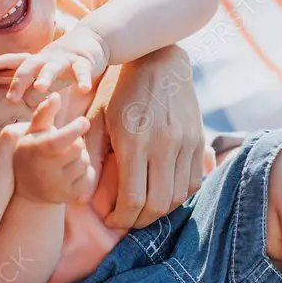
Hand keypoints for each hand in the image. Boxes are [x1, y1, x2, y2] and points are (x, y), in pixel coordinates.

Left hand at [0, 25, 109, 101]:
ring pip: (54, 67)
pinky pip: (82, 70)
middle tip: (12, 98)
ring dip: (46, 76)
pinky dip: (83, 79)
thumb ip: (35, 85)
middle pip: (31, 66)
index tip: (8, 100)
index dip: (14, 84)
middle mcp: (49, 59)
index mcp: (39, 62)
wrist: (94, 37)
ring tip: (40, 88)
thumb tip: (24, 102)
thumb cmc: (66, 60)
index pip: (22, 71)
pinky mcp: (84, 61)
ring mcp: (66, 59)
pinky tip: (84, 90)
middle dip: (20, 80)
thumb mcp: (48, 71)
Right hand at [13, 93, 94, 203]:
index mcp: (36, 151)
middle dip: (77, 141)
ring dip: (81, 157)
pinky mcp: (68, 197)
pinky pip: (89, 178)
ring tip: (68, 157)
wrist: (27, 189)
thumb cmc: (32, 152)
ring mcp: (57, 186)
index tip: (83, 121)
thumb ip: (44, 113)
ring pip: (84, 163)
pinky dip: (86, 172)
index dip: (75, 129)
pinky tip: (73, 170)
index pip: (60, 141)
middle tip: (69, 142)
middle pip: (77, 149)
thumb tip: (55, 96)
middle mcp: (45, 171)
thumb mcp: (33, 132)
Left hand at [92, 46, 205, 229]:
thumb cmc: (121, 90)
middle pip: (157, 205)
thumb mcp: (98, 118)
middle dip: (139, 220)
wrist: (159, 62)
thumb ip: (92, 156)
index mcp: (134, 142)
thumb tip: (83, 196)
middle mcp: (163, 145)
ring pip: (177, 197)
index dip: (121, 218)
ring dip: (160, 210)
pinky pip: (193, 182)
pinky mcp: (198, 140)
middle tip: (126, 219)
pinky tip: (162, 191)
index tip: (111, 219)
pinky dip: (178, 195)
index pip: (133, 199)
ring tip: (143, 207)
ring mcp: (185, 143)